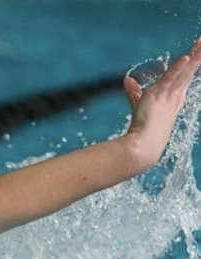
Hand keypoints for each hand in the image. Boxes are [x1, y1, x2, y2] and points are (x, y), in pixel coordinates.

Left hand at [122, 36, 200, 169]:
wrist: (143, 146)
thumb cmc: (142, 130)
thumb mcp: (139, 105)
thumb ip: (134, 93)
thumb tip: (128, 80)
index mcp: (174, 98)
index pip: (184, 76)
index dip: (191, 63)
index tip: (197, 50)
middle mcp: (175, 95)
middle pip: (189, 70)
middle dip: (198, 55)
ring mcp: (169, 95)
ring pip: (186, 71)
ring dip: (195, 56)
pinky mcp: (160, 96)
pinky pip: (172, 79)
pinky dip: (178, 68)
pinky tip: (186, 57)